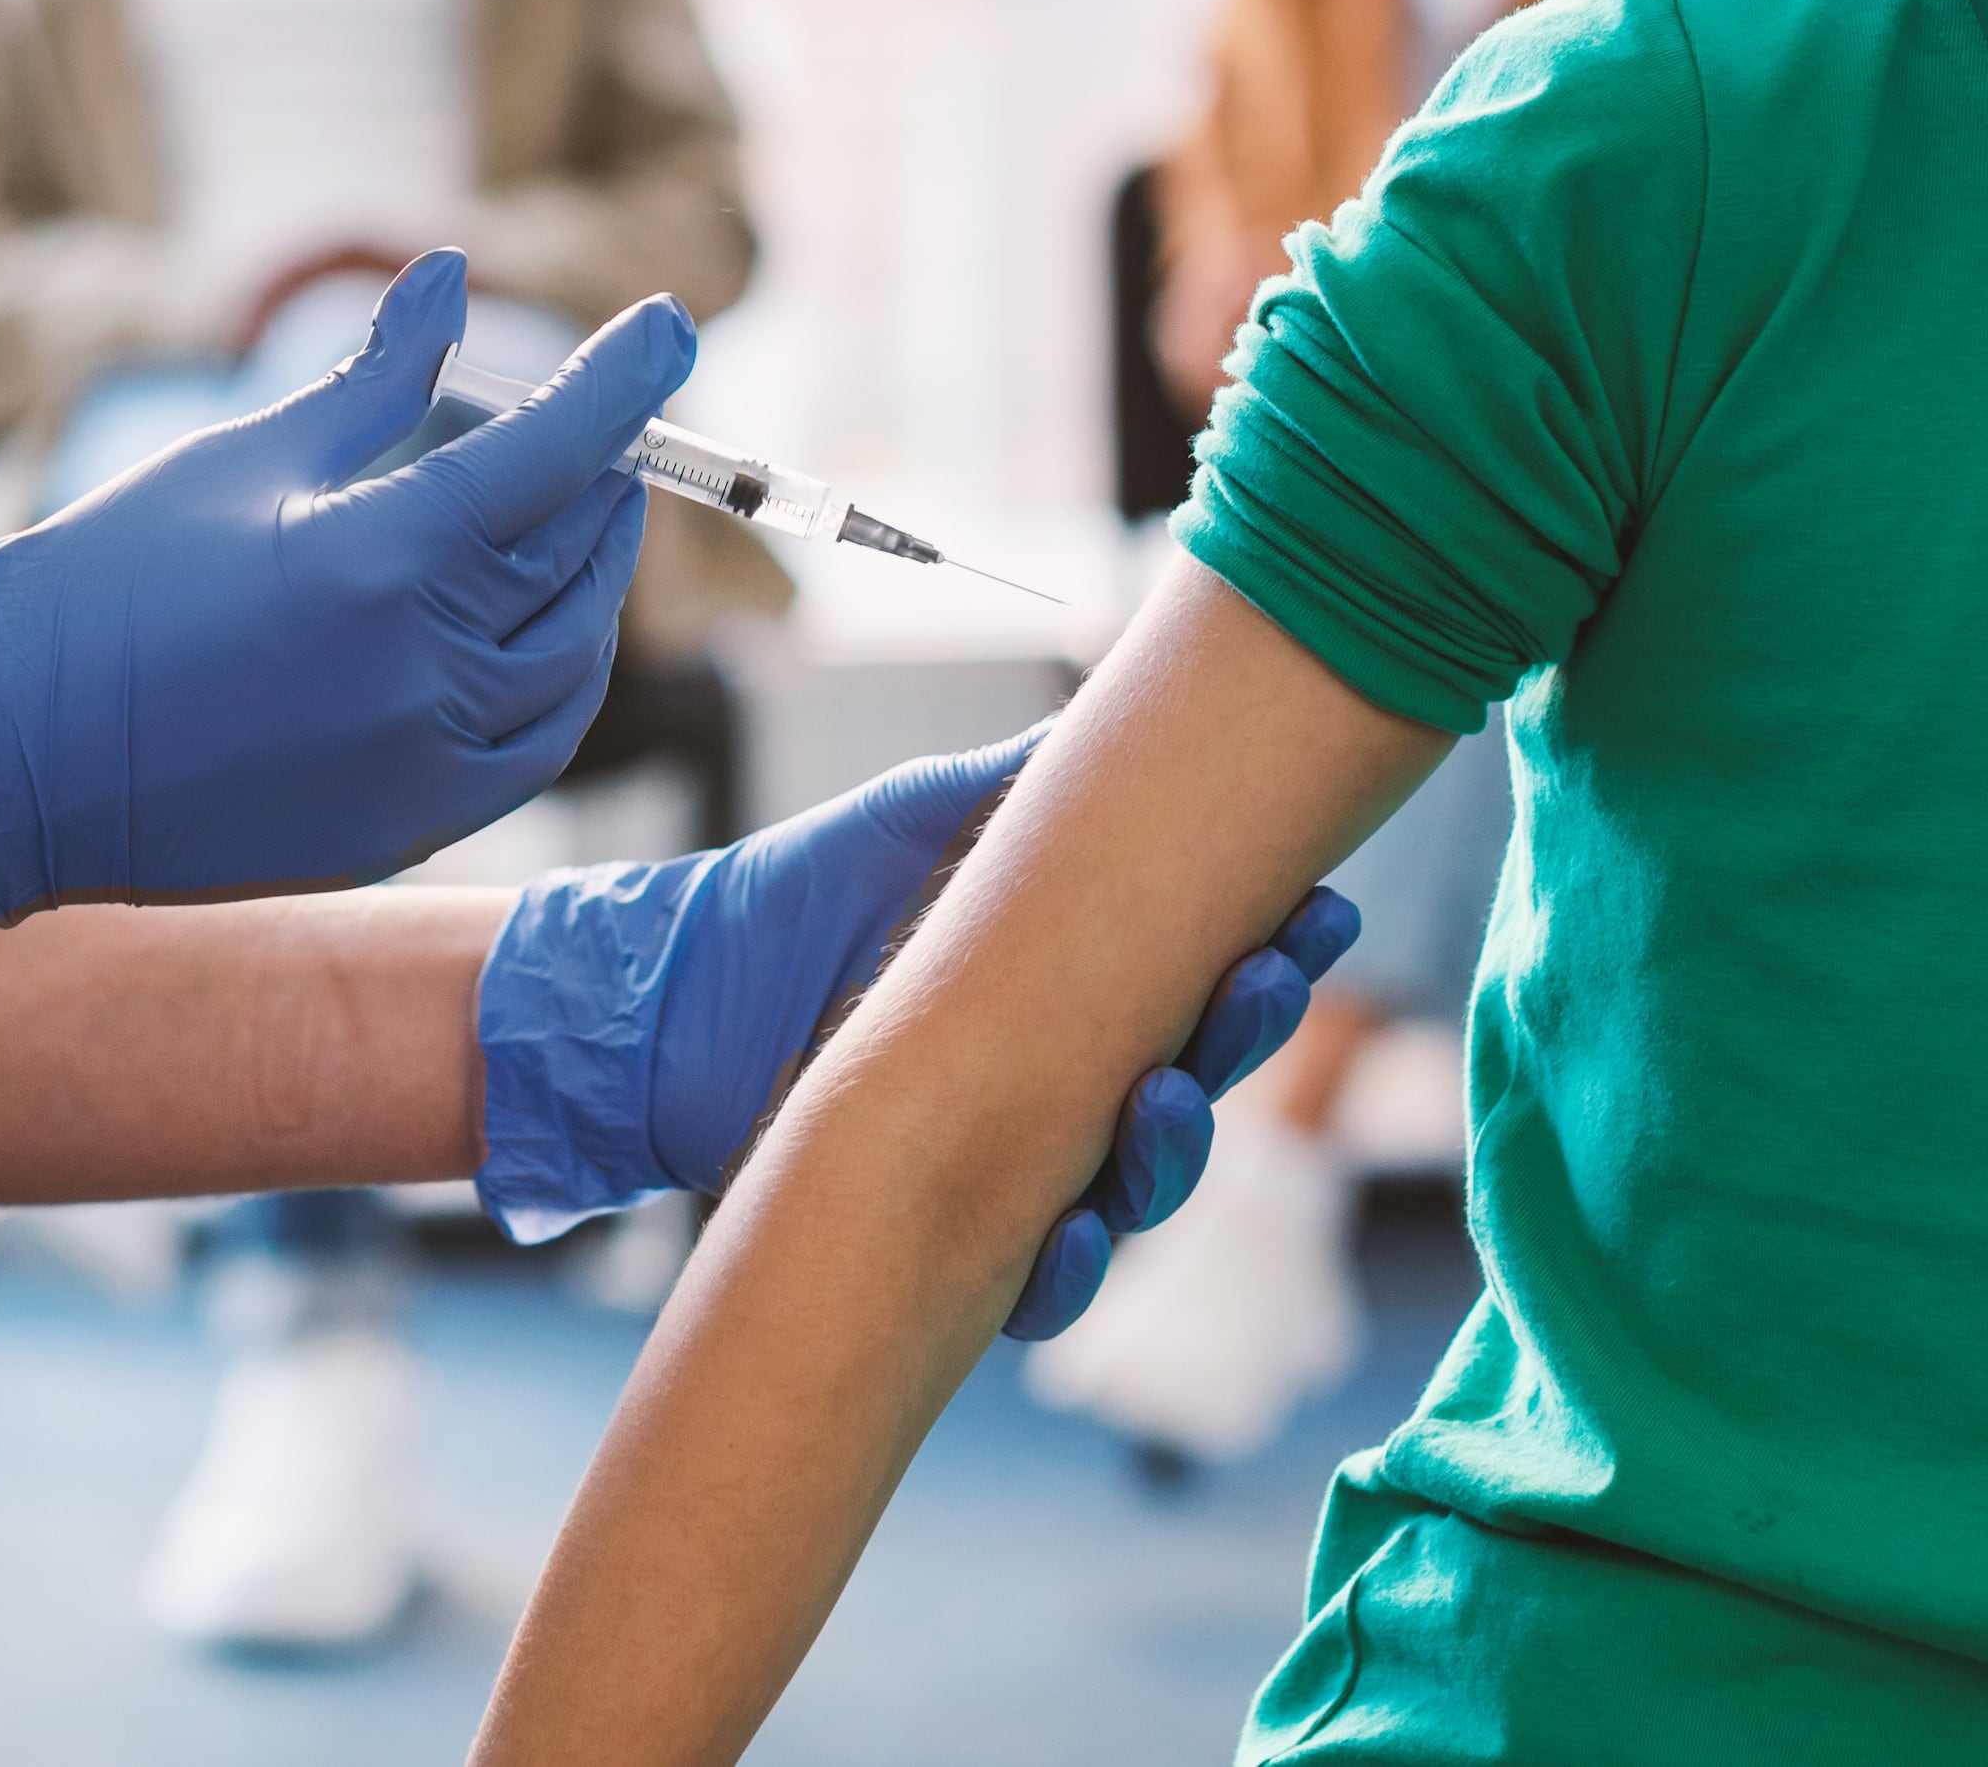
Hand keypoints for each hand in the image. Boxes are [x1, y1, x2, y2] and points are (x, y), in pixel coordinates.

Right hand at [0, 252, 683, 984]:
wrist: (8, 751)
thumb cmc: (112, 580)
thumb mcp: (248, 455)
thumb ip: (377, 376)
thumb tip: (451, 276)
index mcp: (377, 557)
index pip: (555, 450)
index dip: (626, 379)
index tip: (671, 323)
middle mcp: (419, 668)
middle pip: (577, 551)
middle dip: (604, 475)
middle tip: (604, 426)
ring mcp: (418, 761)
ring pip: (573, 655)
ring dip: (591, 577)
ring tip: (575, 518)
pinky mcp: (404, 827)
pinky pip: (532, 745)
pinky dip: (558, 678)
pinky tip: (539, 630)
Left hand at [469, 726, 1358, 1335]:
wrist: (671, 1000)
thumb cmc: (802, 900)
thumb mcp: (916, 819)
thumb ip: (1020, 784)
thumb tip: (1128, 706)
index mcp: (1079, 987)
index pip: (1207, 975)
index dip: (1274, 948)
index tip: (1317, 905)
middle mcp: (1070, 1085)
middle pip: (1199, 1076)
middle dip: (1245, 1032)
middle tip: (1264, 976)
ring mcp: (1019, 1170)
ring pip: (1140, 1186)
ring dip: (1174, 1152)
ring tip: (1169, 1099)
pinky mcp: (952, 1247)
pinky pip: (1036, 1281)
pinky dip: (1066, 1266)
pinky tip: (1075, 1232)